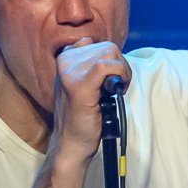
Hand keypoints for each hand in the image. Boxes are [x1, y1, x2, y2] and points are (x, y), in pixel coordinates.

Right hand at [53, 41, 129, 159]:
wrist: (71, 143)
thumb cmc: (81, 117)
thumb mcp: (83, 84)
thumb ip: (91, 66)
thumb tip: (113, 54)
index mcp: (65, 58)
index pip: (98, 44)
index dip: (112, 60)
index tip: (111, 80)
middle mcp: (65, 61)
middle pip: (108, 48)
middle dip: (120, 67)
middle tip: (116, 89)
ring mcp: (70, 72)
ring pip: (110, 53)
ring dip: (122, 72)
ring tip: (114, 91)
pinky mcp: (79, 86)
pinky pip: (107, 65)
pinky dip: (119, 75)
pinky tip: (115, 91)